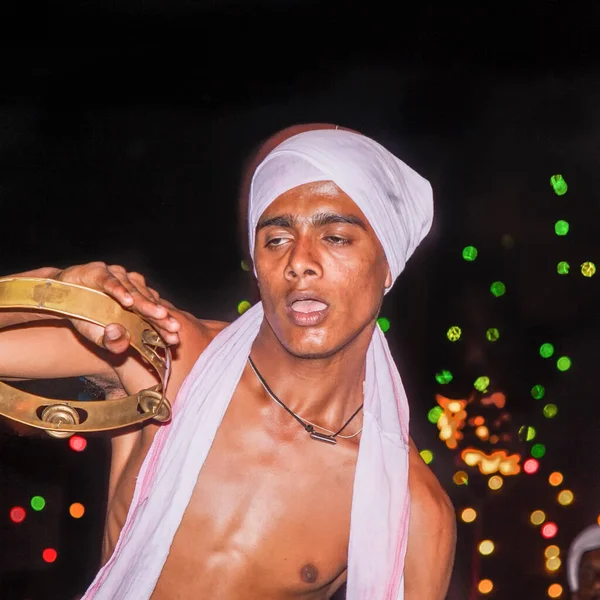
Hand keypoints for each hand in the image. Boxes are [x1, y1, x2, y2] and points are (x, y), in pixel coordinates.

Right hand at [54, 262, 180, 352]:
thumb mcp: (97, 336)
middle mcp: (130, 287)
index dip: (164, 327)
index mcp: (135, 303)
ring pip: (134, 290)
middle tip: (174, 327)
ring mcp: (116, 277)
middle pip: (148, 302)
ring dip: (146, 303)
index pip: (153, 315)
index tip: (175, 339)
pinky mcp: (99, 271)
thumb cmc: (83, 316)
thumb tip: (123, 344)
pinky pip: (111, 281)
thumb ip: (112, 342)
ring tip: (158, 315)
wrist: (57, 297)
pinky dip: (119, 290)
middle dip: (161, 316)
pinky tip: (127, 301)